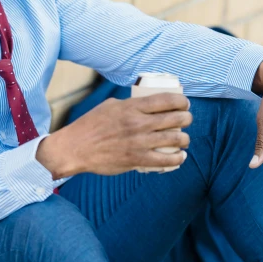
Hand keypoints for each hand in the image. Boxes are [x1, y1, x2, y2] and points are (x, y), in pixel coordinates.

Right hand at [36, 93, 191, 178]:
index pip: (166, 100)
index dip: (182, 101)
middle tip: (186, 120)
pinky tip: (180, 157)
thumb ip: (128, 105)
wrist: (75, 148)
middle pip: (175, 119)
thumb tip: (144, 105)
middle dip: (187, 119)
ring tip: (184, 139)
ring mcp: (138, 142)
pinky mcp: (136, 160)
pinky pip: (165, 160)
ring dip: (185, 139)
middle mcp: (138, 123)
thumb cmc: (90, 126)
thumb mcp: (109, 107)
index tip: (184, 104)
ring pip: (175, 139)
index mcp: (131, 107)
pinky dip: (177, 159)